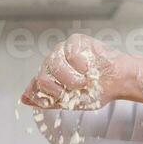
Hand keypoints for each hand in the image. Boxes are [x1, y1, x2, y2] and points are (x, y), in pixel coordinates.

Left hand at [21, 34, 135, 109]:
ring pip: (54, 64)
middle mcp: (52, 63)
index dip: (46, 95)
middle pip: (41, 77)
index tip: (62, 98)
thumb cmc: (97, 91)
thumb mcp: (70, 103)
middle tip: (76, 90)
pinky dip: (82, 65)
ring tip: (85, 80)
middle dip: (61, 89)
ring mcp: (62, 50)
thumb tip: (24, 99)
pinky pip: (70, 53)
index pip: (34, 85)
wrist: (118, 82)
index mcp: (49, 77)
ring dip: (73, 78)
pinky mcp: (75, 41)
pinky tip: (89, 66)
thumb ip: (47, 101)